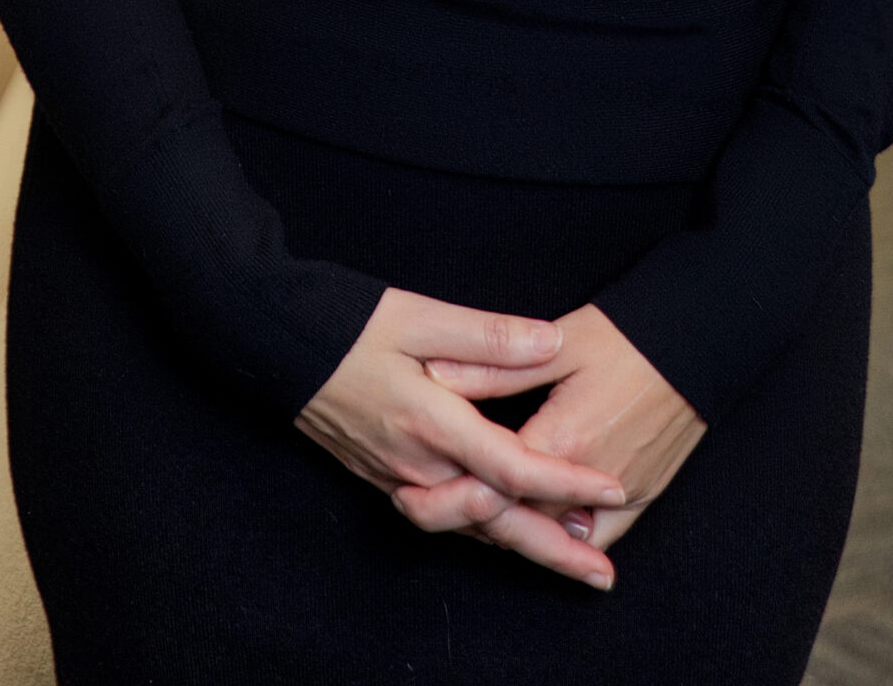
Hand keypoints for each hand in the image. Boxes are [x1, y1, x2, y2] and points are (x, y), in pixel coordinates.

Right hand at [294, 287, 628, 588]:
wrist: (278, 347)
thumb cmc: (348, 326)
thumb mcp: (420, 317)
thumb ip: (488, 335)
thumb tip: (550, 340)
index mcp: (431, 424)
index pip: (512, 468)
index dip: (567, 482)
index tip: (614, 488)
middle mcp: (417, 465)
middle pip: (496, 523)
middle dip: (555, 551)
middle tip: (604, 576)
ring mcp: (397, 478)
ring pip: (470, 528)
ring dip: (523, 547)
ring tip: (571, 560)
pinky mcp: (385, 478)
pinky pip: (445, 519)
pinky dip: (482, 531)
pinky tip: (506, 532)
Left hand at [402, 303, 706, 574]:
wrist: (698, 339)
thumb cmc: (627, 335)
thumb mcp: (557, 344)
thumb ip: (494, 370)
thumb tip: (436, 376)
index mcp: (562, 439)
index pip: (495, 483)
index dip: (459, 484)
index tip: (429, 479)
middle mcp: (591, 479)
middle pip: (522, 516)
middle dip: (485, 510)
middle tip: (447, 498)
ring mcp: (622, 493)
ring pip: (558, 532)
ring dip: (526, 525)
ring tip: (490, 510)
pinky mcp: (645, 495)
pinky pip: (601, 535)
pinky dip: (573, 535)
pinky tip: (551, 524)